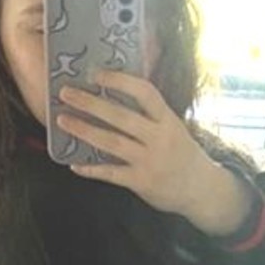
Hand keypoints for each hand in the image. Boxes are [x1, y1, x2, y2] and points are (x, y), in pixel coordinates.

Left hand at [56, 71, 253, 236]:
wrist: (202, 190)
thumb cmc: (182, 154)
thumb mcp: (173, 127)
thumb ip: (150, 114)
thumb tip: (116, 93)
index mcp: (167, 119)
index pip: (144, 93)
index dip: (119, 81)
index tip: (95, 73)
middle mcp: (159, 138)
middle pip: (120, 116)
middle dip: (90, 103)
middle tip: (66, 93)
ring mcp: (150, 161)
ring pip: (111, 142)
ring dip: (84, 130)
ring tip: (62, 121)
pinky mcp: (141, 182)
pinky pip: (111, 174)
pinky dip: (91, 169)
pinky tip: (74, 164)